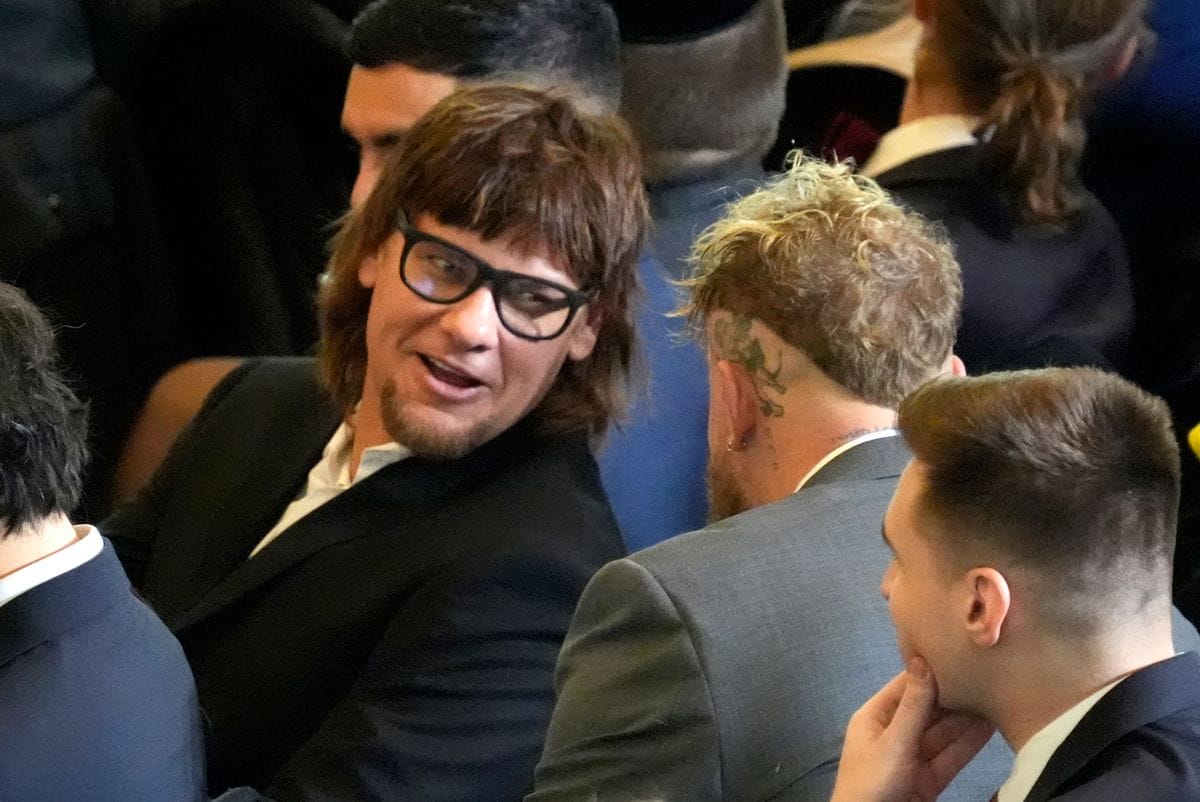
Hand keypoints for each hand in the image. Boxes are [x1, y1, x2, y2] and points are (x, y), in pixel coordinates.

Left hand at [829, 657, 993, 801]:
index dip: (930, 672)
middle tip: (985, 676)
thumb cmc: (872, 782)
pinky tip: (990, 728)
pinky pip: (950, 758)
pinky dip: (968, 745)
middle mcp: (893, 734)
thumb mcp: (894, 742)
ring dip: (966, 720)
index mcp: (874, 718)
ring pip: (942, 734)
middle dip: (954, 697)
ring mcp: (911, 758)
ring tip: (995, 698)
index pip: (905, 687)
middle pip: (928, 710)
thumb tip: (922, 661)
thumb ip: (913, 707)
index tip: (957, 653)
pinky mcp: (927, 780)